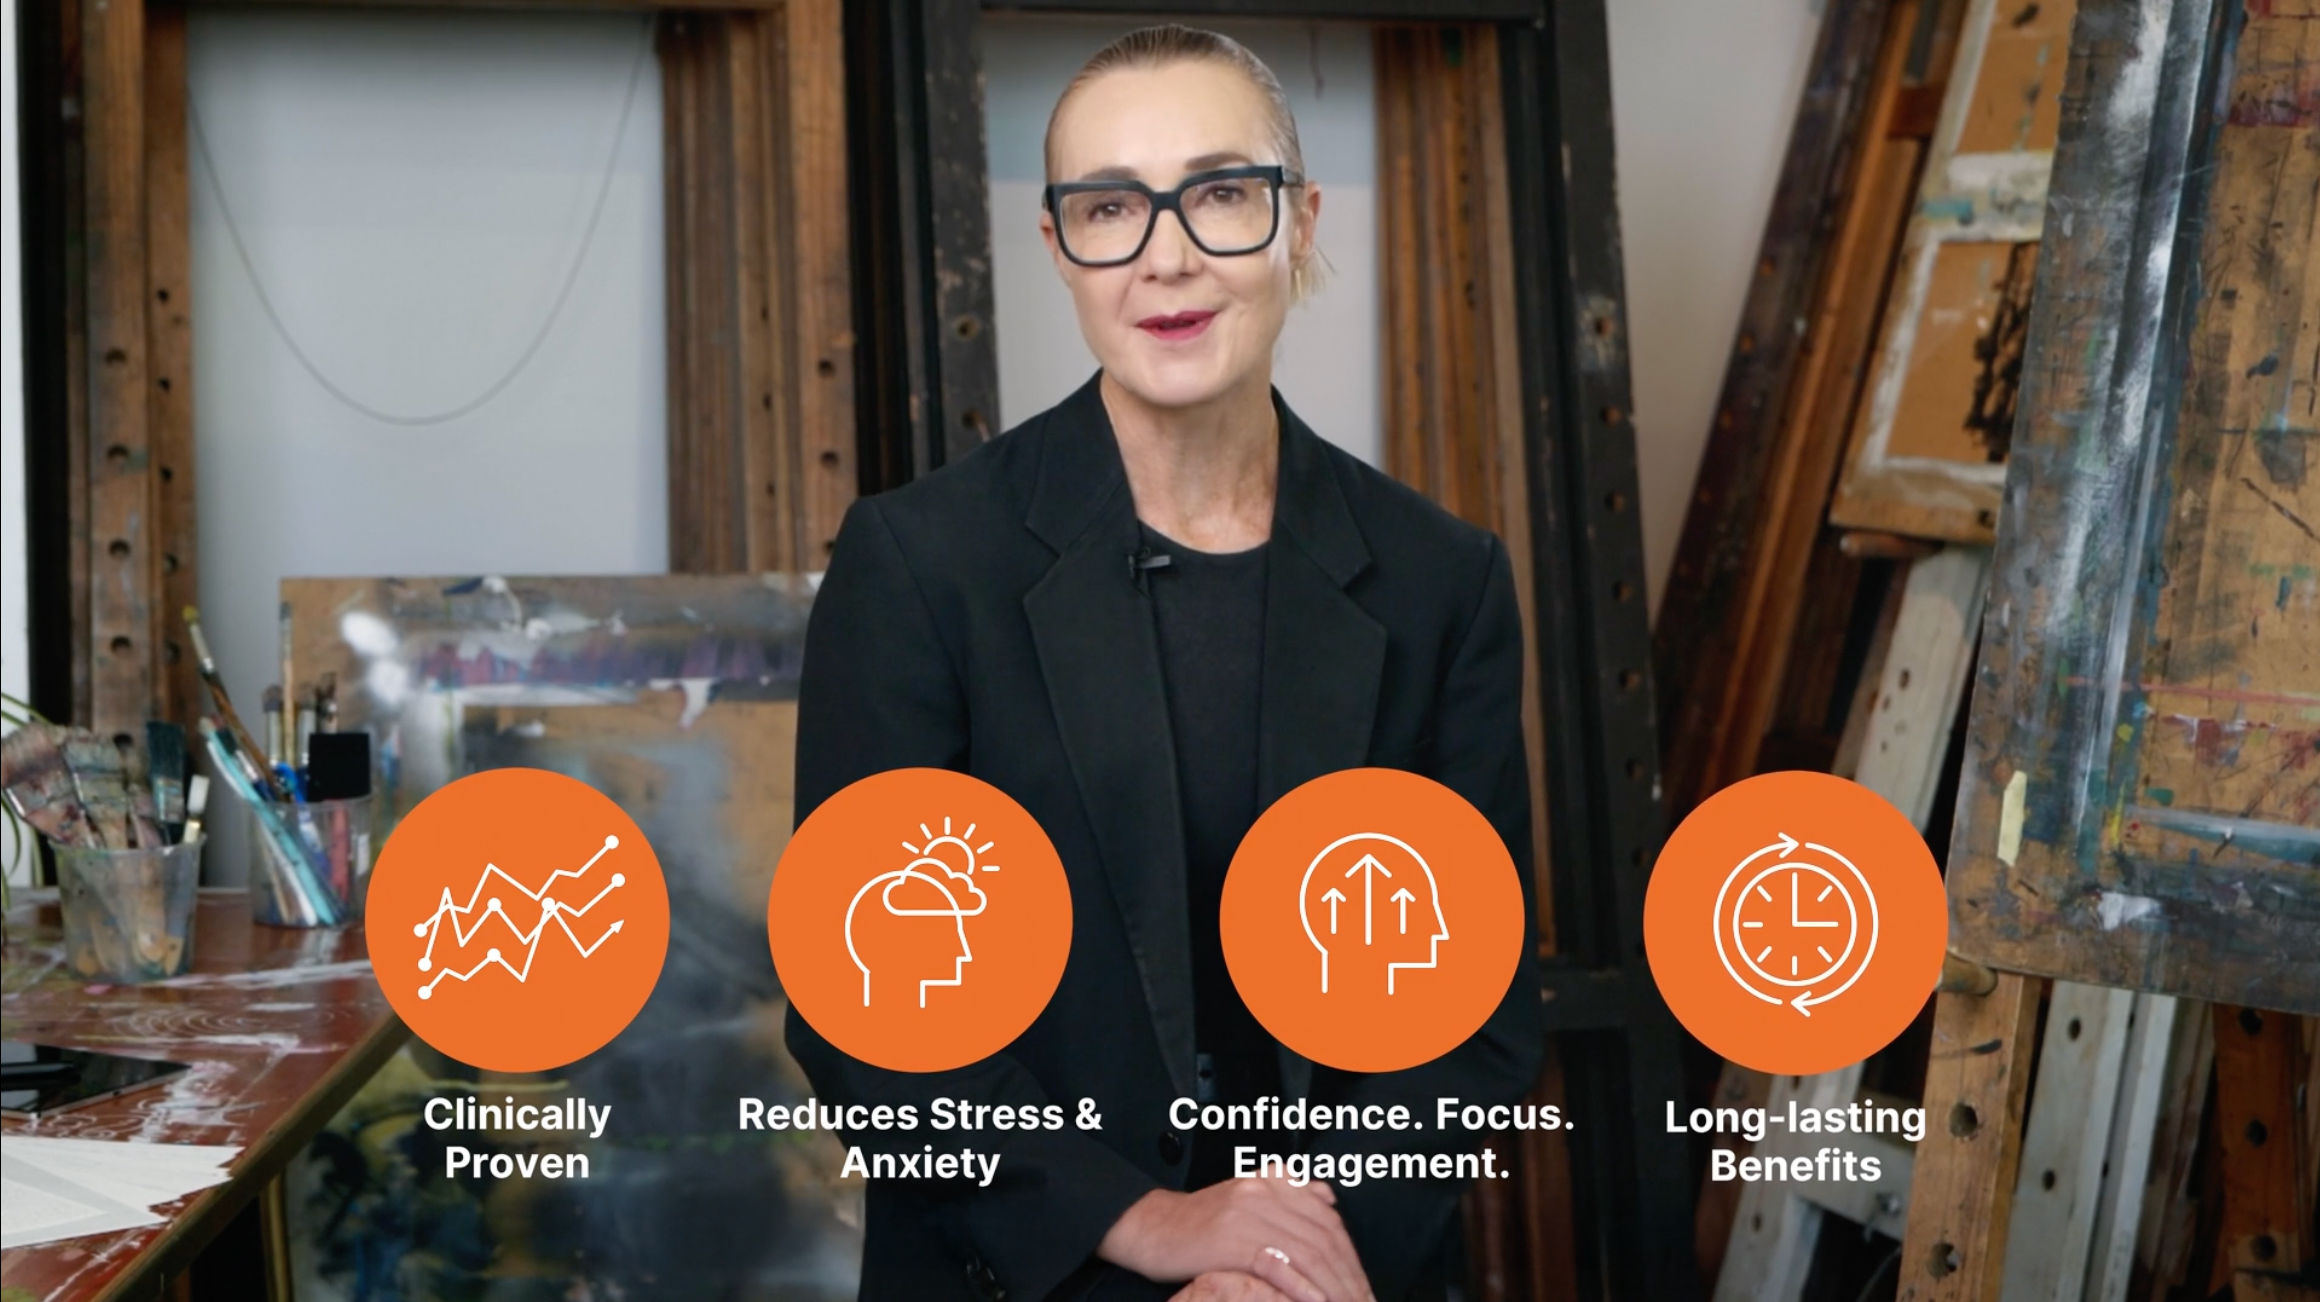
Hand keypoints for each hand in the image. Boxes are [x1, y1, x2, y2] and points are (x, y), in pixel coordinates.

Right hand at [1097, 1179, 1373, 1301]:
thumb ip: (1288, 1195)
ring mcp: (1248, 1213)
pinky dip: (1299, 1287)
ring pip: (1306, 1252)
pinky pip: (1276, 1264)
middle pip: (1324, 1238)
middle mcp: (1266, 1191)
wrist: (1151, 1228)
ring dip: (1331, 1287)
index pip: (1330, 1221)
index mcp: (1275, 1182)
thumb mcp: (1248, 1199)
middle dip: (1348, 1278)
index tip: (1362, 1289)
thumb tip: (1328, 1196)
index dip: (1351, 1259)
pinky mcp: (1229, 1238)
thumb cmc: (1200, 1224)